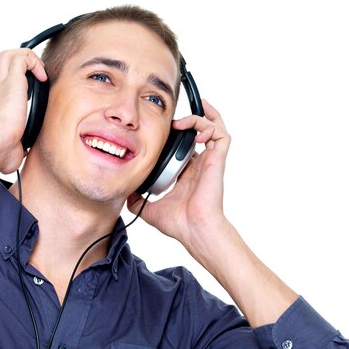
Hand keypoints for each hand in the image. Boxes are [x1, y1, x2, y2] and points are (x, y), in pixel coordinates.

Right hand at [0, 49, 46, 186]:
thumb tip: (21, 151)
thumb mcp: (9, 150)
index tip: (23, 95)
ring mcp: (1, 84)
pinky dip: (33, 62)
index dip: (8, 85)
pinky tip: (42, 76)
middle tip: (30, 78)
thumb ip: (15, 147)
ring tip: (37, 73)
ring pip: (8, 55)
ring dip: (24, 58)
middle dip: (14, 65)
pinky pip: (22, 58)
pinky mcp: (12, 80)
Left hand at [127, 99, 230, 246]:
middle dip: (190, 119)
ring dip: (199, 118)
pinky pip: (222, 135)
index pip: (185, 147)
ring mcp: (210, 162)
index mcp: (187, 174)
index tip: (164, 129)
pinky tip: (195, 130)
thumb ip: (137, 201)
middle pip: (201, 133)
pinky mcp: (217, 161)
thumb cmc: (179, 223)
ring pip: (213, 129)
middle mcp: (200, 165)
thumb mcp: (150, 209)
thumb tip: (126, 194)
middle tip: (173, 119)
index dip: (177, 136)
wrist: (193, 229)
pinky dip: (211, 126)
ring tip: (181, 121)